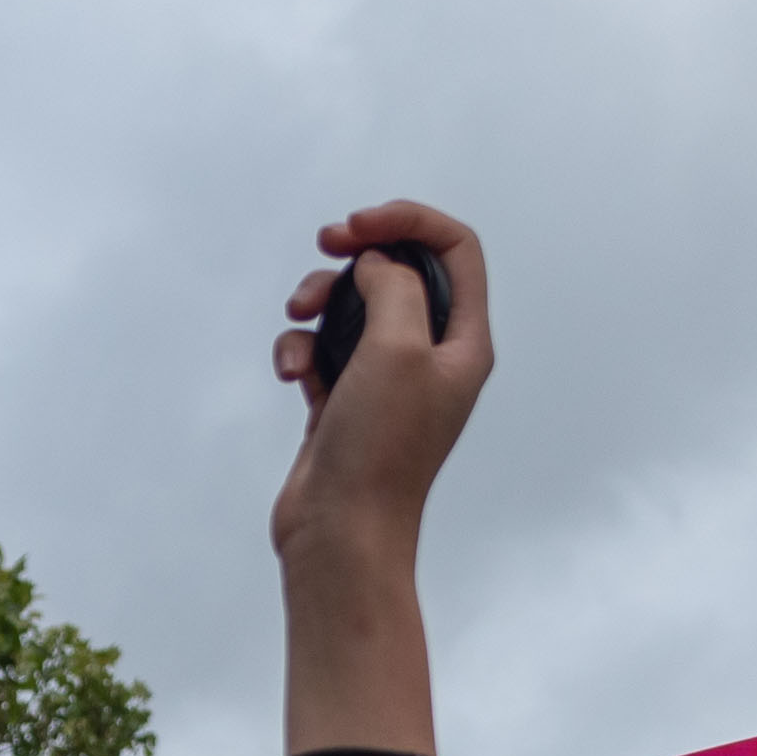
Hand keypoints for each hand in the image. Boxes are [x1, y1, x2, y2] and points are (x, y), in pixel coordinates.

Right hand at [267, 198, 494, 587]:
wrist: (341, 533)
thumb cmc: (380, 451)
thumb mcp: (397, 348)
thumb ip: (394, 284)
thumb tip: (373, 264)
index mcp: (464, 343)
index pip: (455, 251)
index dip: (409, 222)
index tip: (359, 226)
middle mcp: (431, 357)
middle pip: (400, 270)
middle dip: (357, 254)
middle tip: (326, 245)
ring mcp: (386, 380)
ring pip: (353, 306)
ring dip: (319, 300)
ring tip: (297, 316)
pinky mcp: (344, 401)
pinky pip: (320, 349)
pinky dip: (300, 348)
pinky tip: (292, 373)